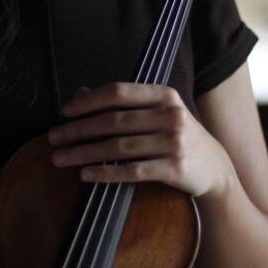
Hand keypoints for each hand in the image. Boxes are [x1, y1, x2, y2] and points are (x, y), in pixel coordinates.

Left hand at [47, 83, 232, 197]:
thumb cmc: (176, 135)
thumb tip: (79, 93)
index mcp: (164, 95)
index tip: (65, 111)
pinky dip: (106, 173)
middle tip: (53, 138)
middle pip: (115, 121)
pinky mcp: (175, 168)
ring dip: (85, 153)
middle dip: (79, 129)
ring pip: (119, 147)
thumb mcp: (156, 112)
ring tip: (61, 158)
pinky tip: (86, 175)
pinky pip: (133, 171)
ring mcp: (174, 142)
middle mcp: (170, 115)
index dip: (90, 100)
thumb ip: (121, 102)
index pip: (119, 92)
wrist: (213, 167)